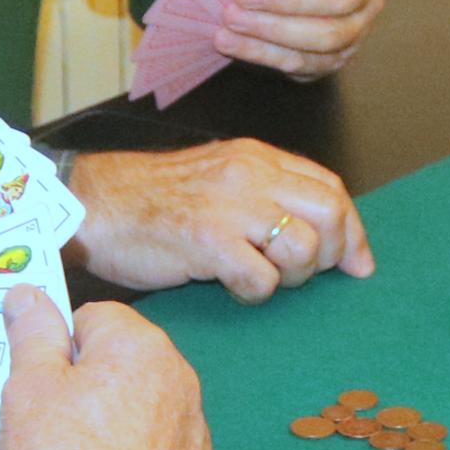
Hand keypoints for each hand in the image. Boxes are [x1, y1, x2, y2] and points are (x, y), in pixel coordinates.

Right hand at [0, 288, 213, 449]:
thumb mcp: (29, 383)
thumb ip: (31, 332)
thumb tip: (28, 293)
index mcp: (140, 344)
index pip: (91, 320)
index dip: (52, 350)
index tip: (28, 383)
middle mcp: (178, 379)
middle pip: (108, 373)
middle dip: (63, 400)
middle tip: (22, 435)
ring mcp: (191, 431)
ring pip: (124, 419)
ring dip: (83, 437)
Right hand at [65, 141, 372, 300]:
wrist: (92, 205)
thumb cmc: (152, 200)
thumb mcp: (218, 177)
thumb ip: (266, 192)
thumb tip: (321, 228)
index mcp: (255, 157)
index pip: (330, 188)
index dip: (352, 229)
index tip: (357, 262)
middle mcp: (249, 175)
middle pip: (330, 215)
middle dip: (333, 255)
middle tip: (309, 276)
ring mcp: (229, 207)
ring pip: (303, 249)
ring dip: (291, 276)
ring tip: (260, 277)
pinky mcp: (207, 241)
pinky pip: (261, 279)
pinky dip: (255, 292)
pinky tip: (231, 285)